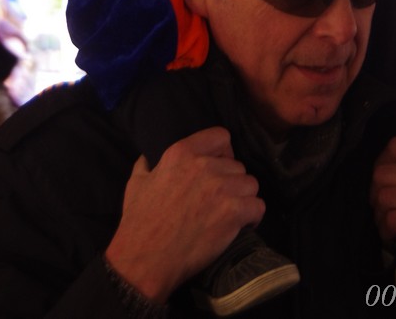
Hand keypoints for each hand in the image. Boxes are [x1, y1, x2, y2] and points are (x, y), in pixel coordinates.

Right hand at [105, 127, 264, 304]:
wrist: (146, 258)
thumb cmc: (140, 222)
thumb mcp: (136, 183)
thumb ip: (146, 164)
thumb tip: (147, 157)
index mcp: (181, 153)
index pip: (221, 136)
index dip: (224, 152)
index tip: (221, 165)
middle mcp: (204, 165)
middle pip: (237, 165)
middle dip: (232, 181)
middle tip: (221, 198)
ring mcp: (221, 188)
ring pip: (250, 184)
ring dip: (244, 197)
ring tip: (233, 211)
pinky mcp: (233, 212)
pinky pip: (258, 206)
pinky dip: (253, 216)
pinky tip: (243, 223)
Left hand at [371, 136, 395, 287]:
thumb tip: (394, 165)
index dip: (382, 163)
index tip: (383, 180)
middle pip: (384, 172)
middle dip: (375, 192)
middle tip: (380, 207)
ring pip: (385, 196)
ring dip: (379, 214)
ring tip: (386, 224)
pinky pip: (395, 220)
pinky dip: (387, 231)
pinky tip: (392, 237)